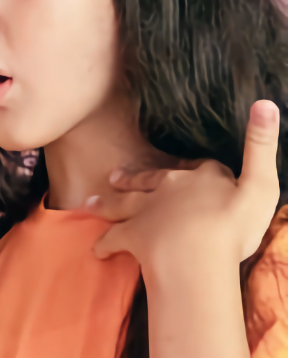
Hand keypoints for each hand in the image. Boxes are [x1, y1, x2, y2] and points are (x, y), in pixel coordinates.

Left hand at [91, 100, 281, 272]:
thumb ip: (261, 147)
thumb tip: (265, 103)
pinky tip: (97, 249)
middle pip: (150, 181)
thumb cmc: (233, 223)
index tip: (188, 170)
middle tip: (115, 178)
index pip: (199, 168)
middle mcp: (169, 189)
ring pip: (123, 204)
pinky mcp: (132, 235)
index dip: (196, 170)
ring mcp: (146, 211)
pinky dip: (105, 244)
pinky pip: (113, 239)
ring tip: (91, 204)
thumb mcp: (261, 184)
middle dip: (135, 179)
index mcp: (201, 177)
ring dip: (107, 204)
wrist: (197, 254)